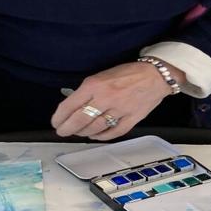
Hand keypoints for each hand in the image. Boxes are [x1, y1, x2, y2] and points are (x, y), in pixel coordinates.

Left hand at [53, 61, 172, 140]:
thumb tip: (73, 105)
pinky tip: (95, 135)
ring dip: (83, 132)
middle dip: (68, 128)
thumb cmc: (129, 73)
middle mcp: (106, 98)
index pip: (71, 105)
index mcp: (95, 85)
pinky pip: (113, 132)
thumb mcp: (102, 75)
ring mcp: (120, 110)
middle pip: (80, 120)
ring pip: (95, 128)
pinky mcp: (132, 118)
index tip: (56, 122)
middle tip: (62, 131)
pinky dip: (102, 136)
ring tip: (78, 132)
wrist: (155, 75)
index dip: (60, 117)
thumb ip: (88, 91)